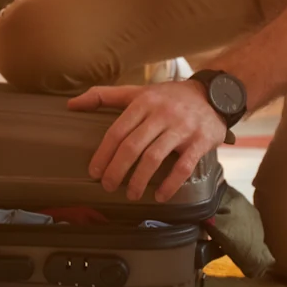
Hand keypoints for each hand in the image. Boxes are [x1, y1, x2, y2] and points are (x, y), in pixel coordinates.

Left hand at [67, 81, 226, 201]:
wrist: (215, 94)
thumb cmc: (170, 97)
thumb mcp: (138, 91)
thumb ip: (104, 96)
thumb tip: (70, 104)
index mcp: (144, 102)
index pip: (117, 131)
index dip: (103, 154)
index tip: (94, 172)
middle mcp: (162, 113)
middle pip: (133, 145)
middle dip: (117, 170)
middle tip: (108, 186)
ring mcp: (182, 127)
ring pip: (155, 157)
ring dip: (139, 180)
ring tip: (131, 194)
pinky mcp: (201, 141)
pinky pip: (183, 166)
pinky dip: (170, 184)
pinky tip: (159, 196)